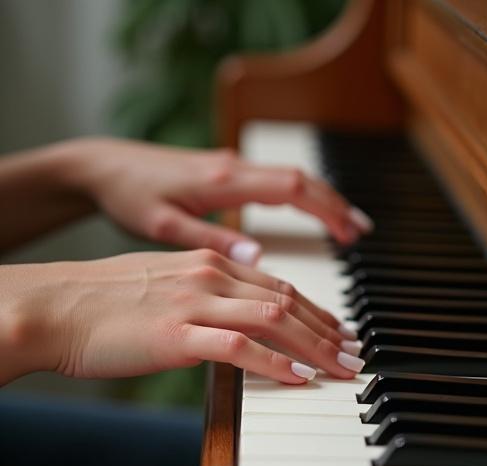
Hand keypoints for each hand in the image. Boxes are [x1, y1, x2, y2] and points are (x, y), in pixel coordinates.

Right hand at [2, 250, 364, 384]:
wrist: (57, 305)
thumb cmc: (108, 298)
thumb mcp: (167, 283)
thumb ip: (205, 291)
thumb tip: (235, 311)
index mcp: (209, 261)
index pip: (277, 283)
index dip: (315, 308)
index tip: (338, 329)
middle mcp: (209, 274)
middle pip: (286, 299)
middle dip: (328, 328)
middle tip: (355, 351)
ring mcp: (195, 302)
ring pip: (274, 318)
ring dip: (315, 345)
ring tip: (343, 367)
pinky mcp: (178, 334)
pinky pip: (241, 347)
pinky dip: (276, 363)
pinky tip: (300, 378)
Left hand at [64, 138, 372, 264]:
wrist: (104, 167)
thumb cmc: (129, 195)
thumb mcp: (163, 225)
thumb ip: (211, 239)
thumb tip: (259, 255)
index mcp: (223, 180)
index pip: (292, 187)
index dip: (325, 208)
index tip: (349, 233)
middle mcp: (233, 169)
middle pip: (300, 180)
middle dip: (334, 204)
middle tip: (360, 231)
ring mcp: (230, 169)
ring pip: (290, 179)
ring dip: (320, 199)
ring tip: (345, 225)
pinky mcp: (223, 174)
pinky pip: (273, 182)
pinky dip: (298, 197)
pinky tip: (304, 211)